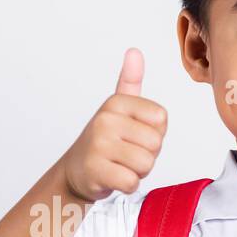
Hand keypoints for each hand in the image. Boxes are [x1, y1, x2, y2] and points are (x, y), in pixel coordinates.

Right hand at [59, 48, 167, 203]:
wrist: (75, 172)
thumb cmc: (103, 141)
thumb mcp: (117, 109)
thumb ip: (130, 82)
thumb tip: (134, 52)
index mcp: (116, 103)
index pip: (161, 118)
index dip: (154, 132)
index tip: (134, 135)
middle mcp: (106, 120)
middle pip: (155, 143)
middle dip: (147, 155)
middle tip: (126, 154)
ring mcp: (99, 145)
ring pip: (145, 163)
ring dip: (137, 171)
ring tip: (119, 164)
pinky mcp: (96, 170)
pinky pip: (132, 182)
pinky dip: (127, 185)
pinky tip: (113, 177)